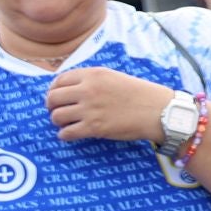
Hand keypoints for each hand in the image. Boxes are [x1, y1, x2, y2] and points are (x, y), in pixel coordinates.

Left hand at [45, 68, 171, 143]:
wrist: (159, 111)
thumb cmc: (139, 94)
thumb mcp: (113, 77)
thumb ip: (91, 80)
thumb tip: (67, 89)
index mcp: (93, 75)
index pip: (59, 80)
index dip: (53, 90)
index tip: (56, 97)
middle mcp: (88, 90)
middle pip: (52, 98)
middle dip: (51, 106)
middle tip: (56, 111)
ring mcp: (89, 109)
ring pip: (56, 116)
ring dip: (57, 121)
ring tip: (65, 123)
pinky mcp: (93, 128)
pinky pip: (65, 133)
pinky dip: (64, 135)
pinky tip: (70, 134)